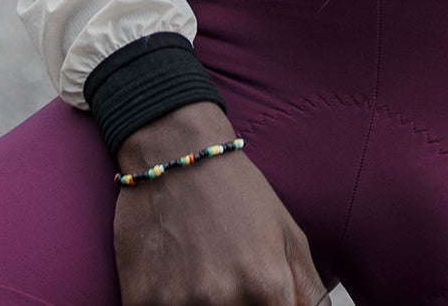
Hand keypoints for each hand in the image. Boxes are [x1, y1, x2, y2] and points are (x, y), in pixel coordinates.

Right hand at [113, 103, 326, 305]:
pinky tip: (171, 276)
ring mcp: (177, 302)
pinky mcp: (138, 298)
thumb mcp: (291, 239)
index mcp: (268, 287)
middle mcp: (224, 300)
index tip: (260, 299)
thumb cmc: (239, 195)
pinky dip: (166, 301)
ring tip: (198, 275)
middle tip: (225, 279)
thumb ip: (309, 296)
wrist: (176, 156)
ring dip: (197, 305)